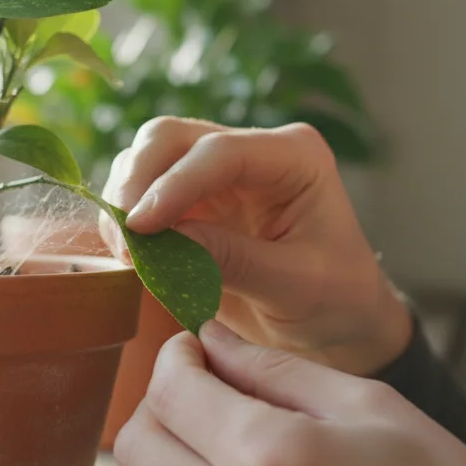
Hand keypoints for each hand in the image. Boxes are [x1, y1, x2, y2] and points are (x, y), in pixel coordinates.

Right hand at [102, 117, 410, 375]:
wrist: (340, 327)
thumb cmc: (336, 302)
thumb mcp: (295, 286)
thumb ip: (232, 260)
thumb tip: (161, 239)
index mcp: (294, 157)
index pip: (219, 153)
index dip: (172, 186)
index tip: (139, 229)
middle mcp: (253, 151)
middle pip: (169, 138)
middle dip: (137, 183)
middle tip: (125, 241)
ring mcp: (219, 173)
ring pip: (147, 158)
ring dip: (125, 201)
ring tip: (130, 256)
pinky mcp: (193, 202)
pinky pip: (141, 194)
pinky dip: (125, 222)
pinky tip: (133, 258)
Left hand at [115, 321, 465, 465]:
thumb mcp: (371, 407)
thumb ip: (277, 369)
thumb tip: (214, 340)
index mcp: (270, 457)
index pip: (169, 391)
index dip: (175, 356)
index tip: (196, 347)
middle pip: (137, 445)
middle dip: (161, 403)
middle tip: (204, 387)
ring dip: (165, 459)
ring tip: (219, 440)